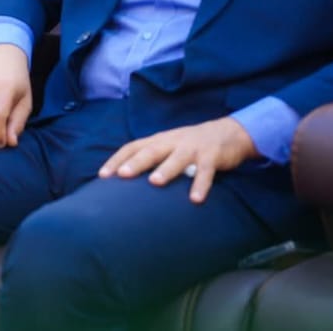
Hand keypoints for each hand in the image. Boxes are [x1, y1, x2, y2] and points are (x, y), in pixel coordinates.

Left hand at [98, 117, 258, 202]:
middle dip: (135, 162)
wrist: (230, 132)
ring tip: (154, 182)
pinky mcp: (212, 156)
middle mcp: (173, 141)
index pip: (132, 147)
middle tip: (121, 175)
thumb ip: (151, 158)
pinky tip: (196, 199)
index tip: (102, 176)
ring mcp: (192, 148)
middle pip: (151, 150)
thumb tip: (125, 179)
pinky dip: (201, 184)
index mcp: (159, 140)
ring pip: (177, 158)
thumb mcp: (169, 146)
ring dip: (166, 169)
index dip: (116, 159)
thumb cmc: (191, 145)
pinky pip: (206, 171)